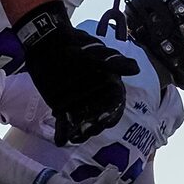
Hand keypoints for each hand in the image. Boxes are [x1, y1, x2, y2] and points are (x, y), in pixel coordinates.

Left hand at [14, 9, 132, 143]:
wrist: (47, 43)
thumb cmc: (75, 44)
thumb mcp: (95, 51)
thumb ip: (113, 62)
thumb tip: (137, 69)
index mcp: (108, 86)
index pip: (115, 106)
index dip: (111, 114)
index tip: (105, 120)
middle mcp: (96, 98)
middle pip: (98, 118)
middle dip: (93, 126)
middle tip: (85, 131)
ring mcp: (79, 105)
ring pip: (82, 123)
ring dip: (79, 133)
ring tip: (73, 137)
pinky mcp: (63, 108)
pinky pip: (64, 124)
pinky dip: (62, 133)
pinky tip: (60, 141)